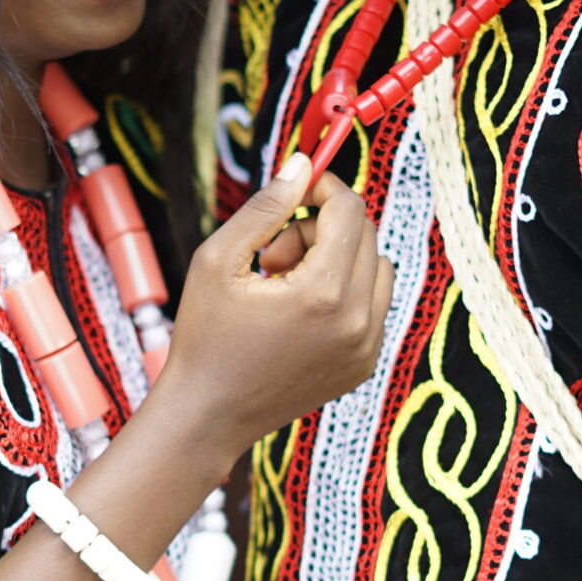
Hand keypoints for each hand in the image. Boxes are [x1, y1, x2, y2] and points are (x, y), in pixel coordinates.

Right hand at [158, 159, 392, 466]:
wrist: (208, 415)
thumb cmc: (204, 337)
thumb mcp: (218, 260)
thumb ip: (266, 207)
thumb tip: (302, 165)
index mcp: (323, 293)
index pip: (349, 211)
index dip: (323, 188)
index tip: (297, 191)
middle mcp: (357, 321)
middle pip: (366, 235)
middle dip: (321, 227)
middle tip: (272, 253)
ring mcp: (366, 347)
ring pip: (377, 268)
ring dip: (337, 260)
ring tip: (285, 286)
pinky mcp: (365, 364)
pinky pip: (373, 305)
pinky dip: (344, 293)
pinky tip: (298, 315)